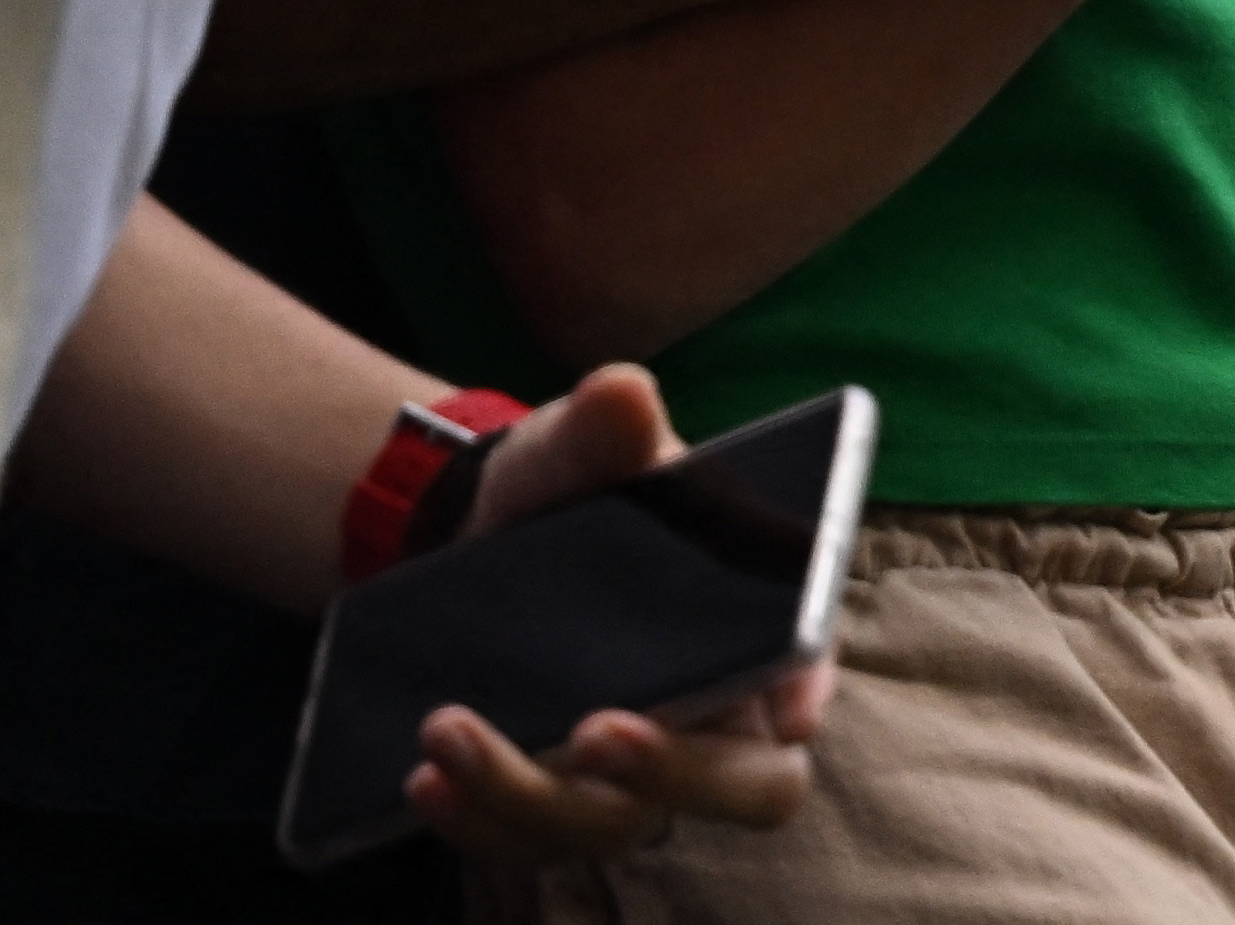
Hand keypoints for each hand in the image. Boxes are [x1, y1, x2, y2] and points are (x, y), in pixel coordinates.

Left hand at [390, 365, 832, 858]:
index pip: (810, 671)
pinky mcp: (550, 804)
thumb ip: (601, 428)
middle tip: (595, 730)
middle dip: (675, 773)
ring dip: (529, 793)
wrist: (470, 542)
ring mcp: (632, 777)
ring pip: (614, 824)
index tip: (782, 708)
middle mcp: (714, 716)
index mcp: (756, 623)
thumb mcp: (576, 448)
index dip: (807, 693)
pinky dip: (476, 820)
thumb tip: (621, 392)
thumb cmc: (566, 493)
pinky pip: (525, 843)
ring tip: (447, 732)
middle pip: (745, 788)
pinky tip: (424, 780)